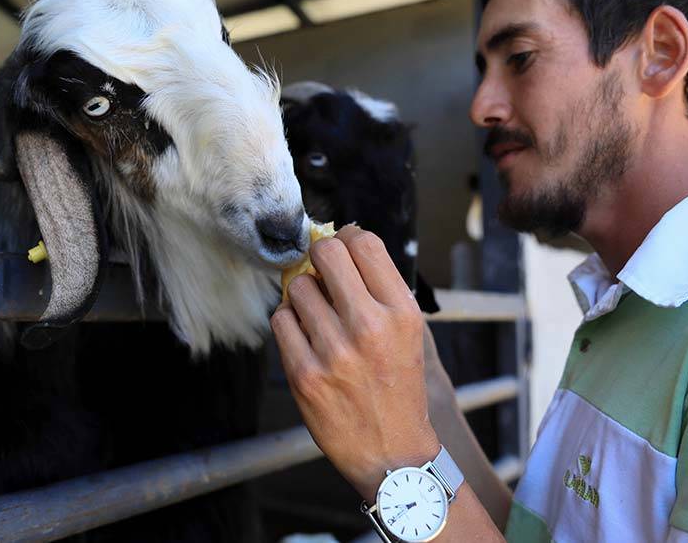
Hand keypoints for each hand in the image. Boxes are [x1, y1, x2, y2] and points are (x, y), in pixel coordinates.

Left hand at [271, 225, 439, 501]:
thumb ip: (378, 286)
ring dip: (303, 296)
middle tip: (322, 275)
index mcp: (401, 312)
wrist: (391, 451)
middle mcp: (370, 327)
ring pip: (298, 287)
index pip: (364, 242)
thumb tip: (340, 237)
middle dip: (319, 258)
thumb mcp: (407, 331)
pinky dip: (288, 323)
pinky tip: (305, 338)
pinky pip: (280, 320)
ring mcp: (334, 352)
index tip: (341, 252)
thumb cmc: (396, 384)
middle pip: (326, 253)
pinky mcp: (304, 374)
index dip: (346, 239)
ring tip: (317, 318)